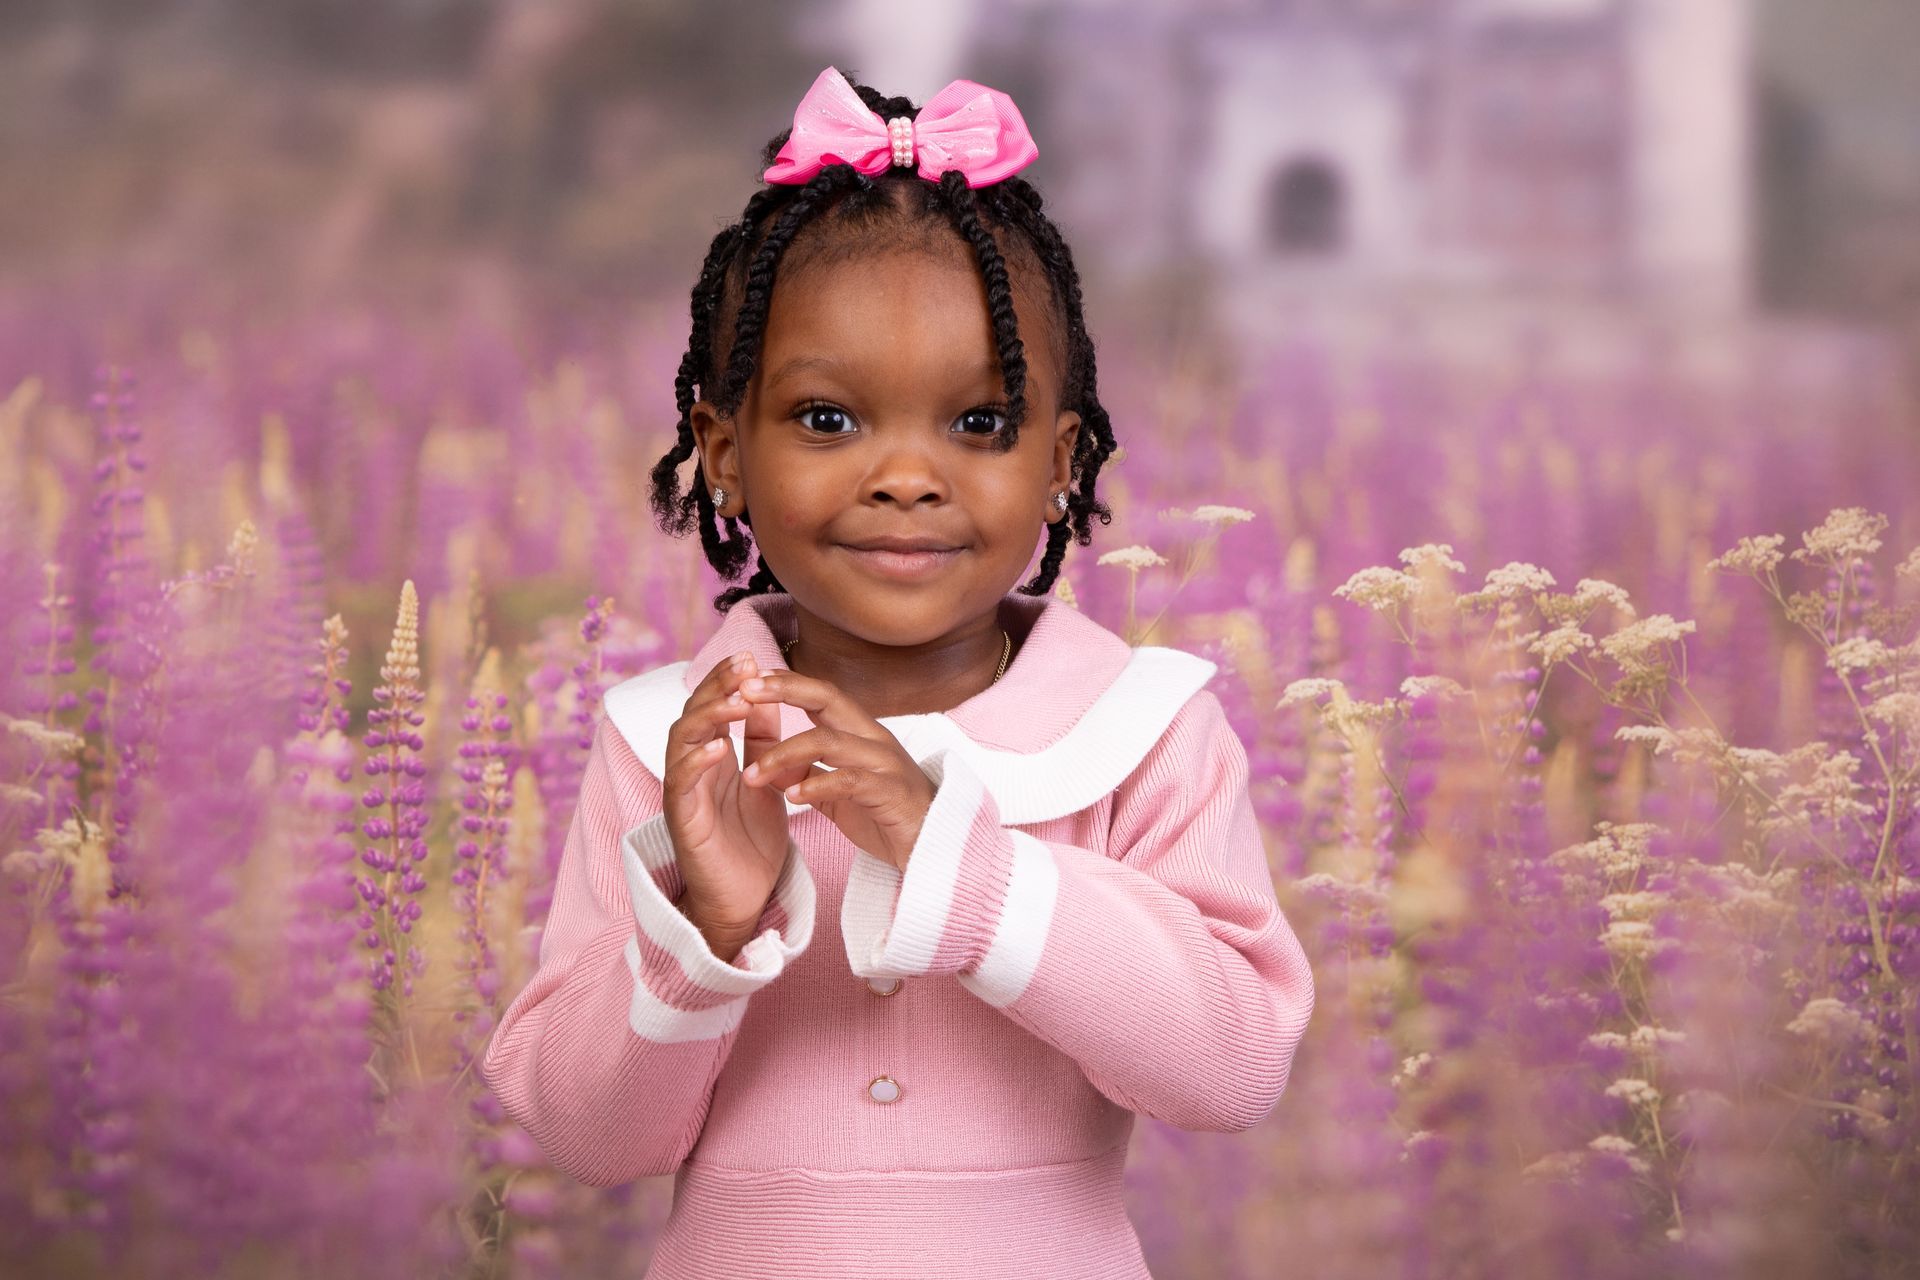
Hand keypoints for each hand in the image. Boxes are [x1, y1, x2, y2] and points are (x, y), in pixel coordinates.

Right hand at [661, 650, 793, 951]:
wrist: (743, 901)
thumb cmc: (750, 843)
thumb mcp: (765, 781)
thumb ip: (762, 740)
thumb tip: (767, 692)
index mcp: (711, 759)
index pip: (712, 706)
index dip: (726, 680)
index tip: (750, 656)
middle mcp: (691, 770)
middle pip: (692, 714)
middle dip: (717, 687)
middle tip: (744, 665)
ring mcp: (683, 795)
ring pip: (681, 742)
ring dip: (708, 718)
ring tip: (737, 700)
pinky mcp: (683, 823)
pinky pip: (681, 786)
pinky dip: (698, 763)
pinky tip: (720, 748)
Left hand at [734, 669, 935, 872]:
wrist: (934, 850)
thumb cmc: (887, 817)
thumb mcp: (838, 794)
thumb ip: (807, 774)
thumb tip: (767, 765)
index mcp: (862, 734)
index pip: (823, 695)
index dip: (787, 683)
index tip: (748, 680)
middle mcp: (875, 739)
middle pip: (828, 698)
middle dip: (785, 690)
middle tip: (743, 692)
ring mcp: (885, 763)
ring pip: (829, 740)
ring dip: (784, 754)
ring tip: (752, 774)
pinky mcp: (891, 792)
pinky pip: (849, 781)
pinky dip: (816, 786)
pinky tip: (791, 797)